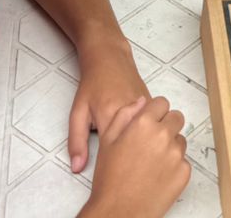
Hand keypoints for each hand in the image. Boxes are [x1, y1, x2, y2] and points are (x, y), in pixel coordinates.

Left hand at [68, 43, 149, 172]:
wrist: (109, 58)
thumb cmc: (92, 85)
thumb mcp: (77, 113)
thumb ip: (76, 142)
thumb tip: (77, 168)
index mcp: (111, 117)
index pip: (117, 152)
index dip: (115, 166)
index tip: (114, 173)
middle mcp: (132, 112)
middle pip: (138, 144)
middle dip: (134, 158)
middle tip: (129, 167)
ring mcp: (145, 107)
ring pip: (150, 134)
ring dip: (144, 145)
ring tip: (137, 155)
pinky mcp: (152, 103)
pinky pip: (154, 123)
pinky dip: (149, 133)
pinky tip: (143, 140)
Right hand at [83, 97, 189, 217]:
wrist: (118, 211)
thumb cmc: (110, 178)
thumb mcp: (107, 140)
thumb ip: (124, 115)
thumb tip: (141, 102)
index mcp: (143, 123)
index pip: (162, 103)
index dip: (155, 112)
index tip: (150, 121)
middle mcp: (163, 135)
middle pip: (176, 118)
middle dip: (166, 125)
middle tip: (151, 142)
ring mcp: (176, 154)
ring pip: (180, 140)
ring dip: (170, 145)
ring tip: (152, 162)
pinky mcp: (184, 172)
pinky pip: (183, 161)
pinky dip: (174, 166)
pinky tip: (158, 175)